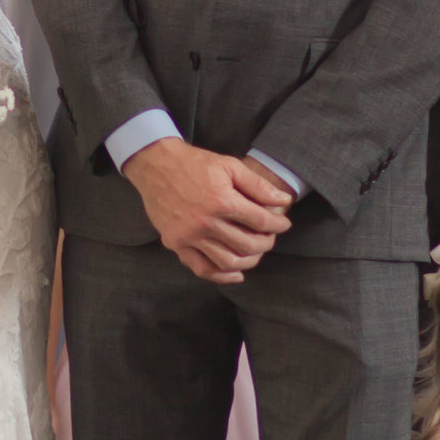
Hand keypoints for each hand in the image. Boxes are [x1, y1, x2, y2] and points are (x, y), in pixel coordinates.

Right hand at [124, 140, 291, 284]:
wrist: (156, 165)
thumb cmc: (194, 163)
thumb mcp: (229, 165)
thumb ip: (258, 185)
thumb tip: (284, 200)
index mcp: (221, 201)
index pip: (261, 221)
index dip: (278, 224)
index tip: (283, 224)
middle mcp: (205, 222)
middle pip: (247, 244)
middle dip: (266, 243)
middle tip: (270, 237)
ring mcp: (189, 236)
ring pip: (227, 262)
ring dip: (248, 261)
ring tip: (256, 253)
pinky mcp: (176, 243)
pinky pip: (201, 268)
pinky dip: (221, 276)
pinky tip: (235, 274)